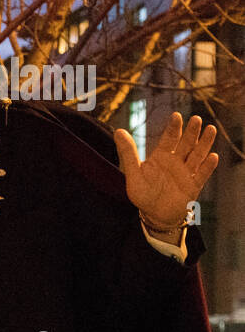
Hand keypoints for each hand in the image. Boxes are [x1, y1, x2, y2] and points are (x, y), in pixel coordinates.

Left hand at [114, 113, 217, 230]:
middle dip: (191, 132)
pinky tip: (212, 156)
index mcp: (161, 157)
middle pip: (186, 144)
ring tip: (211, 129)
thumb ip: (128, 153)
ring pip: (197, 155)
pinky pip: (202, 174)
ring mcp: (186, 173)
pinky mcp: (194, 186)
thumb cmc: (143, 194)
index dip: (173, 128)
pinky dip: (208, 166)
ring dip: (204, 143)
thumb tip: (118, 131)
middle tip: (196, 119)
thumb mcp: (133, 173)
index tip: (176, 116)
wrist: (154, 215)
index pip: (169, 138)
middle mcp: (176, 162)